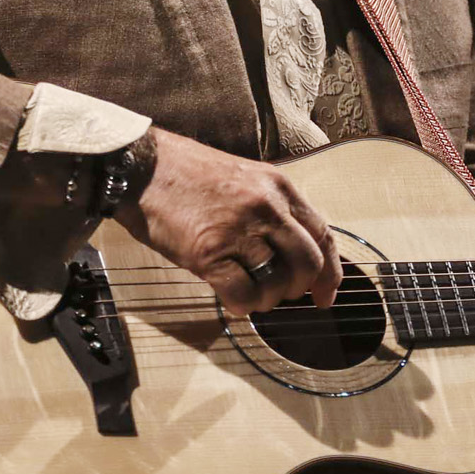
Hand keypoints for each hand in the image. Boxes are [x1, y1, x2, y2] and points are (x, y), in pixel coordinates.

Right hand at [119, 129, 340, 315]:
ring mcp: (239, 230)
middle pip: (308, 264)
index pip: (323, 235)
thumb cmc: (190, 175)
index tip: (325, 295)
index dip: (331, 272)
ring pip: (276, 284)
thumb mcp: (247, 179)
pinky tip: (231, 298)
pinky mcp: (209, 252)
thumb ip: (274, 210)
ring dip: (267, 299)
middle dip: (299, 289)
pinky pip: (243, 295)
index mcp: (280, 187)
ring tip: (249, 292)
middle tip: (280, 294)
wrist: (143, 167)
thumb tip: (293, 251)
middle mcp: (267, 207)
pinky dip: (242, 306)